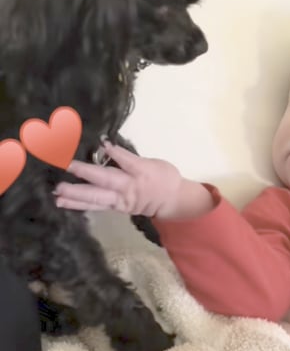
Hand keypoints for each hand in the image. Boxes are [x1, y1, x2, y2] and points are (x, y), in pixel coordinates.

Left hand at [53, 141, 183, 217]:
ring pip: (96, 197)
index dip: (114, 152)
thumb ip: (130, 158)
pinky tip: (62, 202)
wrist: (171, 201)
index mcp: (142, 172)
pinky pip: (94, 206)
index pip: (126, 161)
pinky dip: (78, 204)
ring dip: (75, 194)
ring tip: (57, 191)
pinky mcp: (114, 208)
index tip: (101, 143)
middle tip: (66, 166)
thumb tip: (107, 148)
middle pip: (105, 180)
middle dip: (85, 173)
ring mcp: (120, 200)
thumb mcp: (153, 163)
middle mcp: (129, 187)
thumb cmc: (164, 177)